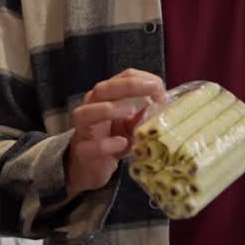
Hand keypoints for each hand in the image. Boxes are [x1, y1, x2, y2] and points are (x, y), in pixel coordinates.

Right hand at [66, 69, 165, 195]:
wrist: (90, 167)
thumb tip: (162, 104)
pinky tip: (121, 143)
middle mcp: (90, 108)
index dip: (143, 79)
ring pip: (86, 113)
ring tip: (131, 110)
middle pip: (102, 89)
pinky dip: (106, 144)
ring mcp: (83, 130)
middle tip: (152, 88)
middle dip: (128, 86)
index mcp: (105, 97)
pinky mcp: (82, 152)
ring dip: (109, 109)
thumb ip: (143, 114)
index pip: (121, 77)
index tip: (160, 90)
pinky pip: (90, 146)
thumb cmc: (111, 139)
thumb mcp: (131, 125)